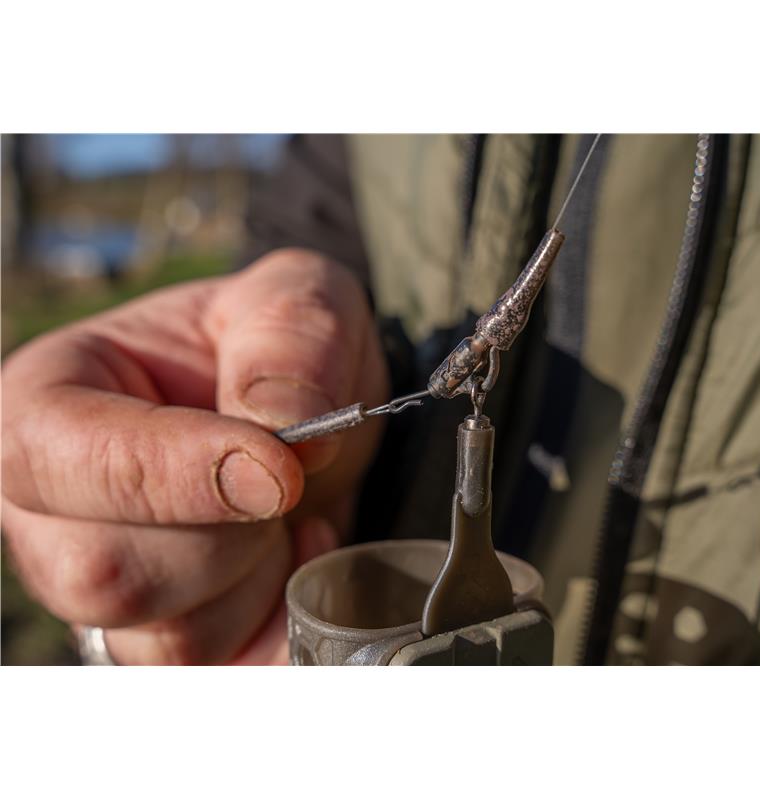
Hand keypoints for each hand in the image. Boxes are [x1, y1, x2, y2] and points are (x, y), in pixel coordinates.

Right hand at [1, 249, 388, 663]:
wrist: (308, 411)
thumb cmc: (277, 345)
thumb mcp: (295, 300)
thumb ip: (287, 338)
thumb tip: (280, 425)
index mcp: (52, 400)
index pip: (60, 457)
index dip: (169, 473)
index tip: (280, 473)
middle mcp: (57, 509)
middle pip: (109, 572)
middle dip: (233, 532)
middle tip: (290, 476)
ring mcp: (108, 583)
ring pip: (171, 637)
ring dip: (263, 574)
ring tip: (288, 511)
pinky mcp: (167, 636)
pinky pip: (222, 671)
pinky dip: (283, 624)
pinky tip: (298, 558)